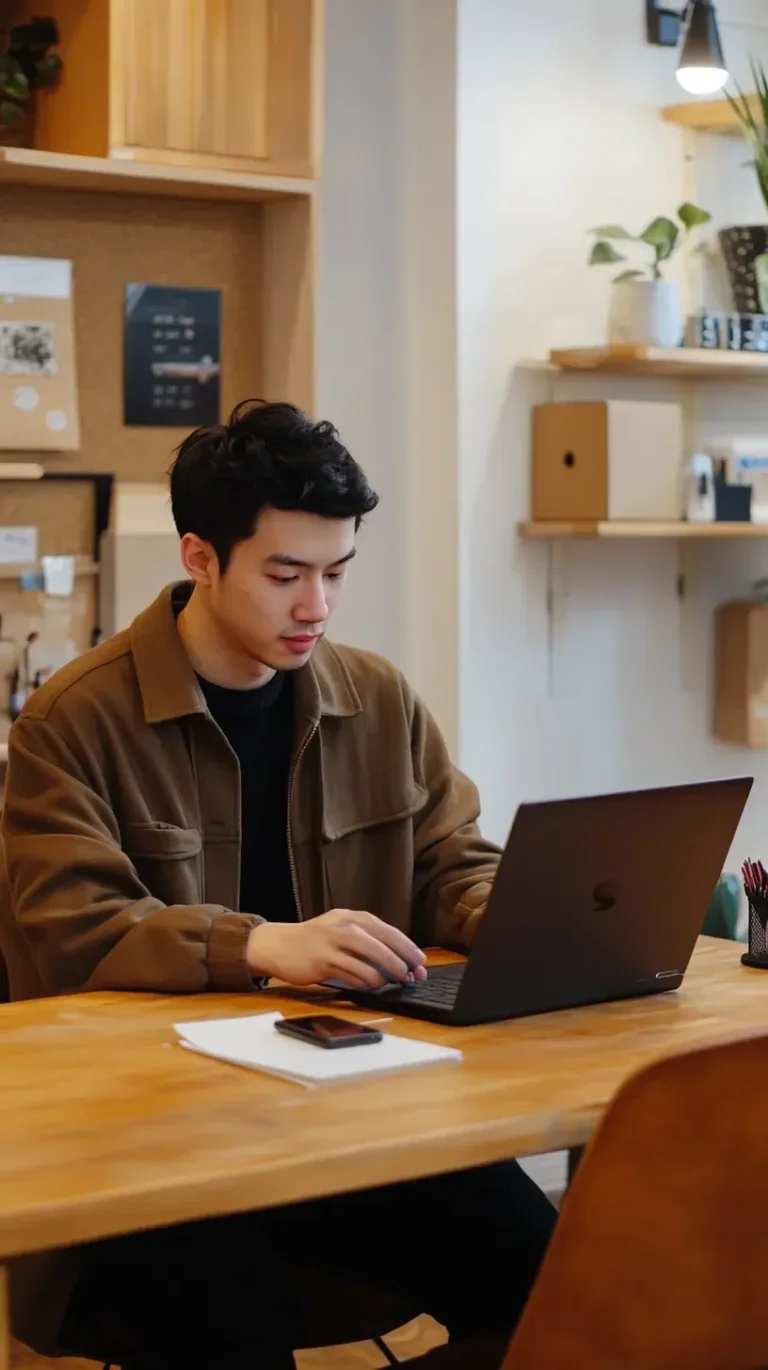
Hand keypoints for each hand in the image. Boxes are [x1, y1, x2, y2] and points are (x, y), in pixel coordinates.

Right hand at [246, 909, 427, 988]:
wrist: (279, 944)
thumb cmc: (315, 939)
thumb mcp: (340, 928)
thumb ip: (365, 938)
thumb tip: (397, 957)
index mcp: (353, 917)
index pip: (388, 931)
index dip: (407, 948)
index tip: (420, 961)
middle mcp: (345, 927)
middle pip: (383, 945)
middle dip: (402, 963)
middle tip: (413, 975)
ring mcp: (333, 944)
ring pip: (370, 963)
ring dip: (385, 976)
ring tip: (391, 982)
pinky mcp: (323, 962)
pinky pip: (352, 976)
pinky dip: (364, 982)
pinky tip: (368, 985)